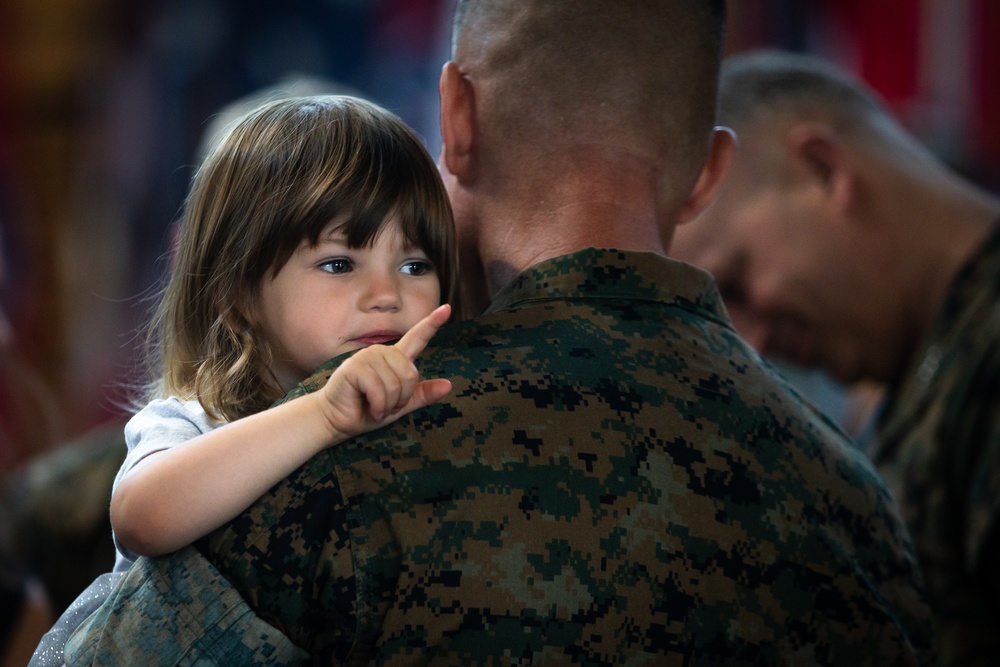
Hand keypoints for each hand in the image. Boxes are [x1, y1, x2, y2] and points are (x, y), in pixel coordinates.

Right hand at [317, 304, 452, 439]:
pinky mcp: (354, 367)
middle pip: (411, 374)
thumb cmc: (366, 411)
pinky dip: (378, 406)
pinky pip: (380, 389)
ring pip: (396, 384)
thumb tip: (448, 385)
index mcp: (394, 359)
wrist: (336, 421)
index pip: (417, 338)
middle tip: (386, 406)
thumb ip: (422, 395)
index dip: (432, 323)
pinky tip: (369, 407)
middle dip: (402, 398)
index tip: (447, 309)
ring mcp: (366, 357)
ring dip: (389, 405)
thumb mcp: (400, 405)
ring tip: (375, 406)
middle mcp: (382, 352)